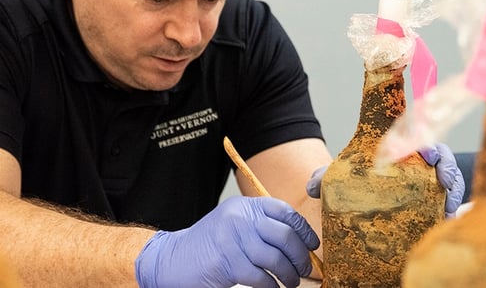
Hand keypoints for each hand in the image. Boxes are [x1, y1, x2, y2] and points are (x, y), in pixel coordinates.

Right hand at [135, 196, 318, 287]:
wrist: (173, 259)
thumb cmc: (209, 246)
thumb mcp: (234, 225)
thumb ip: (260, 227)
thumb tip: (299, 243)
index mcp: (244, 206)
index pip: (284, 211)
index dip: (303, 229)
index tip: (312, 245)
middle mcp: (239, 218)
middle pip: (284, 235)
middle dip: (300, 257)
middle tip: (305, 270)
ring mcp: (232, 239)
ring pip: (275, 258)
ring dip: (288, 275)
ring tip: (290, 283)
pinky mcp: (227, 263)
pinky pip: (261, 277)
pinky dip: (271, 286)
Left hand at [305, 142, 464, 216]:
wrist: (361, 200)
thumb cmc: (357, 179)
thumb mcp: (340, 177)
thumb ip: (326, 177)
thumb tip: (311, 186)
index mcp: (400, 146)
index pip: (419, 136)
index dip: (428, 142)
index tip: (428, 153)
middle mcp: (420, 162)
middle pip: (443, 157)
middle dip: (448, 167)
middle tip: (444, 182)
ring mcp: (431, 182)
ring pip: (452, 179)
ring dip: (455, 191)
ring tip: (450, 208)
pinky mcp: (436, 202)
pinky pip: (450, 201)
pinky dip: (452, 209)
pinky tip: (448, 220)